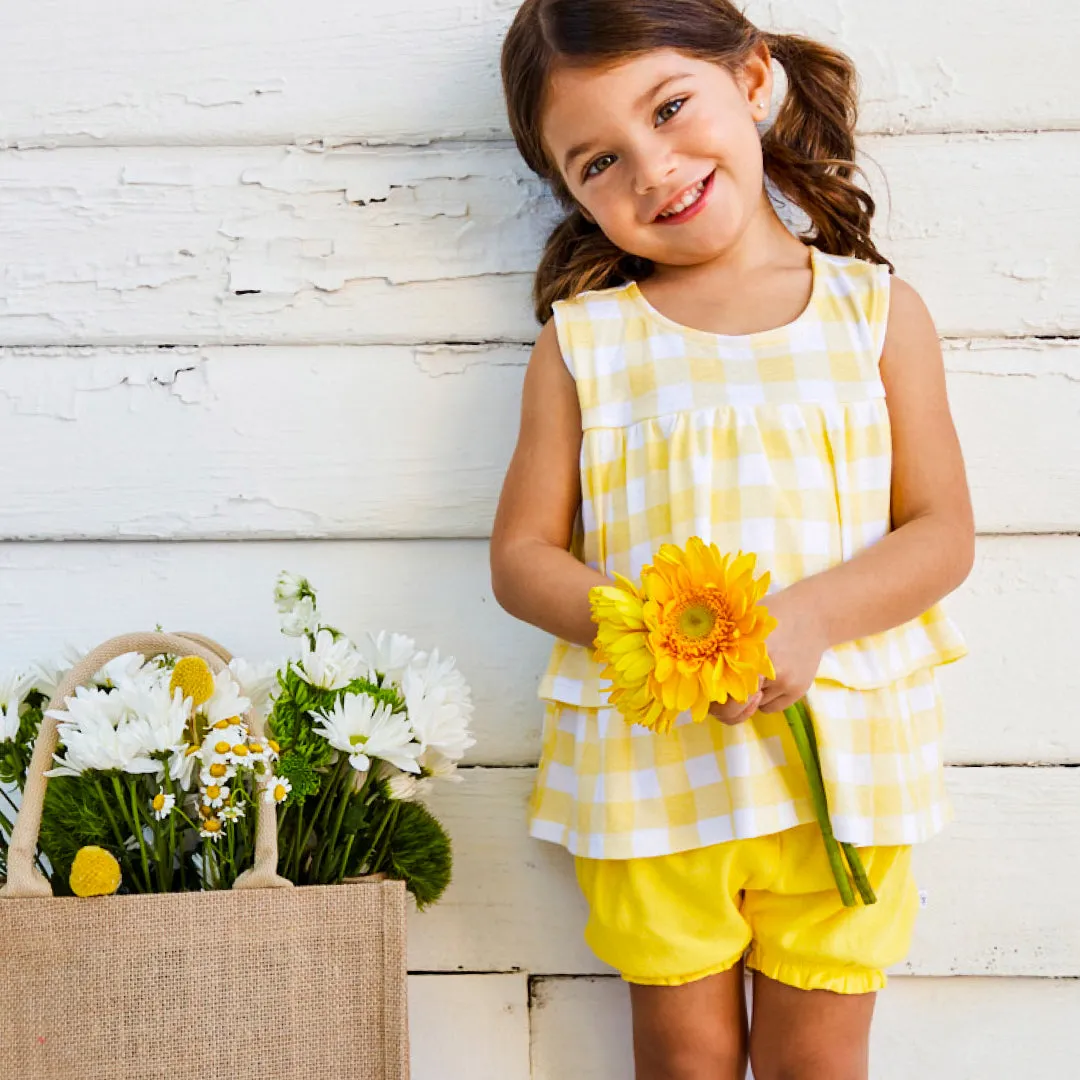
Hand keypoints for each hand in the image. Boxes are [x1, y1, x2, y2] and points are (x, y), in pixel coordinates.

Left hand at [707, 583, 829, 723]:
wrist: (812, 614)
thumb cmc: (765, 616)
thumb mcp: (737, 621)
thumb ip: (716, 644)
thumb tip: (685, 670)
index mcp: (742, 652)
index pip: (719, 693)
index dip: (710, 700)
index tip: (708, 693)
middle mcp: (763, 669)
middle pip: (736, 710)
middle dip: (728, 710)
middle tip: (725, 699)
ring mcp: (783, 682)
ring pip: (754, 708)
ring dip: (749, 699)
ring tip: (755, 673)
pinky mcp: (798, 690)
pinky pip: (771, 708)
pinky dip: (767, 699)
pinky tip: (771, 677)